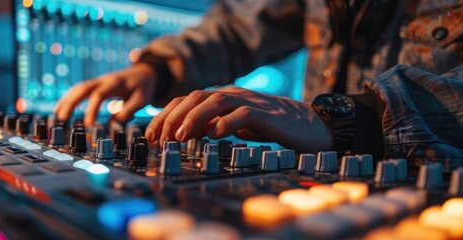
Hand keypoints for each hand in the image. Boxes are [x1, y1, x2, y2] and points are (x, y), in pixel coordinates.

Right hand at [54, 63, 156, 126]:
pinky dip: (68, 99)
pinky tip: (60, 110)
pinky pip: (79, 90)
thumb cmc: (143, 87)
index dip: (92, 109)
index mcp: (115, 83)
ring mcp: (97, 81)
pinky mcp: (95, 85)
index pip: (99, 95)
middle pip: (82, 89)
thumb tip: (112, 124)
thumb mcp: (142, 100)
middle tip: (62, 119)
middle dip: (70, 103)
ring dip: (66, 101)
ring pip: (77, 88)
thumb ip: (128, 111)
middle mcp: (103, 80)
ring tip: (57, 117)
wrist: (144, 72)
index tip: (88, 125)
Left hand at [145, 86, 332, 152]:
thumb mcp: (237, 126)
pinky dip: (225, 123)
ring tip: (179, 136)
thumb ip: (214, 125)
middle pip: (196, 96)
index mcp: (225, 97)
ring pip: (215, 100)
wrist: (311, 125)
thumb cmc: (273, 127)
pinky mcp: (266, 113)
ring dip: (193, 118)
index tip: (151, 135)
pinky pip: (242, 114)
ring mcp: (250, 101)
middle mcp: (234, 95)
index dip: (166, 115)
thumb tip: (187, 135)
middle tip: (160, 139)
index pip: (187, 99)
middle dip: (173, 116)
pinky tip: (213, 135)